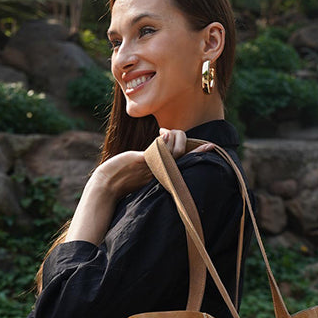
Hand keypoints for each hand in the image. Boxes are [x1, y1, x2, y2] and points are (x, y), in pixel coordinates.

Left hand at [89, 128, 214, 200]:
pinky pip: (161, 150)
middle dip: (181, 138)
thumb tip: (163, 138)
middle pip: (183, 152)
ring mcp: (154, 166)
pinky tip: (161, 134)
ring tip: (162, 133)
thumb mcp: (143, 165)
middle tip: (165, 132)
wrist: (107, 184)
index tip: (211, 146)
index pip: (185, 160)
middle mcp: (162, 170)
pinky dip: (164, 140)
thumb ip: (155, 156)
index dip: (198, 152)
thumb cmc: (122, 175)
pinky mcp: (143, 161)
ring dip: (172, 136)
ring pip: (174, 149)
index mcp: (163, 171)